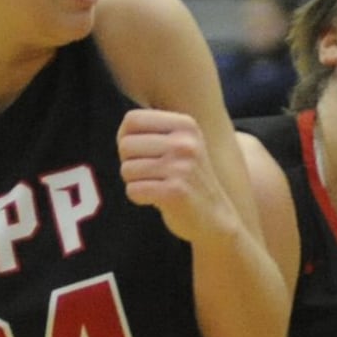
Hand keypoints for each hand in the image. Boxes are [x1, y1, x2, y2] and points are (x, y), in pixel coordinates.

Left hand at [117, 108, 234, 246]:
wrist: (214, 216)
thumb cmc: (186, 177)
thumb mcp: (179, 143)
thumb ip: (152, 130)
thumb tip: (122, 131)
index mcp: (186, 125)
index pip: (132, 119)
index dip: (125, 137)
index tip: (139, 152)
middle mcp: (185, 143)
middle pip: (126, 145)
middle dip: (129, 162)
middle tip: (150, 173)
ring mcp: (181, 167)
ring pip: (126, 169)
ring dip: (135, 181)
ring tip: (157, 185)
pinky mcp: (175, 192)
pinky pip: (133, 190)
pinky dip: (139, 197)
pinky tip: (158, 199)